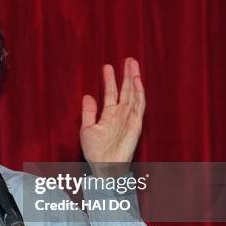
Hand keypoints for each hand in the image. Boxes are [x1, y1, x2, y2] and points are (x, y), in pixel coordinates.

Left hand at [80, 58, 144, 176]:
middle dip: (126, 75)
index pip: (111, 93)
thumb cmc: (95, 152)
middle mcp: (121, 115)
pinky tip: (137, 81)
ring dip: (134, 79)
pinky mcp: (135, 124)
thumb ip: (89, 112)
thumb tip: (88, 96)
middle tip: (128, 59)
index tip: (107, 66)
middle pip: (125, 90)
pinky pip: (139, 106)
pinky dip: (139, 93)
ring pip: (134, 94)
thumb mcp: (87, 128)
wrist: (104, 166)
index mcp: (109, 115)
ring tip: (133, 63)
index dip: (109, 80)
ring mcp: (129, 118)